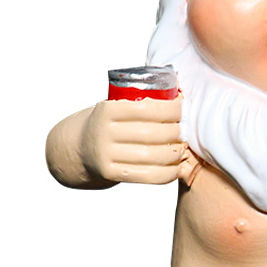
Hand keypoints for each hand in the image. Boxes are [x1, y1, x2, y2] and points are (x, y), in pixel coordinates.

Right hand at [78, 95, 195, 184]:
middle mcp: (105, 132)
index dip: (170, 109)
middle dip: (176, 131)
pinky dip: (167, 173)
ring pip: (151, 156)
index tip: (182, 108)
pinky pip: (147, 175)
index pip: (145, 108)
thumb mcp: (113, 106)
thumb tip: (179, 91)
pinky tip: (176, 167)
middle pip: (151, 133)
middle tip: (187, 129)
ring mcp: (107, 154)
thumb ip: (138, 101)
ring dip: (174, 153)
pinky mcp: (111, 173)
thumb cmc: (108, 124)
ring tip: (183, 148)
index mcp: (107, 110)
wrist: (80, 148)